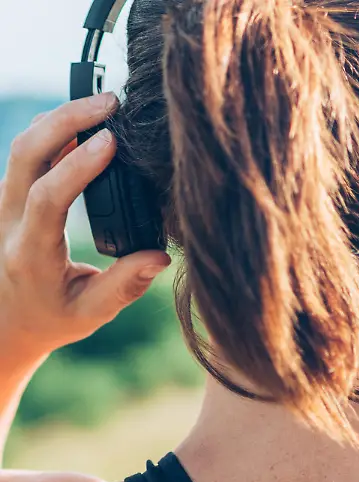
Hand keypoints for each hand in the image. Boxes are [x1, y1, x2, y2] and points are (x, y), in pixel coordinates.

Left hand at [0, 95, 170, 365]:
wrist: (8, 318)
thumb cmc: (54, 315)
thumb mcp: (92, 313)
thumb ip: (124, 286)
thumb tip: (160, 256)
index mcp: (30, 253)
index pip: (46, 198)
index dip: (77, 166)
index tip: (112, 141)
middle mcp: (9, 221)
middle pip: (25, 154)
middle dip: (65, 120)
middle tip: (110, 102)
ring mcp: (6, 202)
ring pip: (23, 145)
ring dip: (61, 118)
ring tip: (104, 104)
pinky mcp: (14, 191)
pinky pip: (29, 149)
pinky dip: (56, 127)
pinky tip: (88, 119)